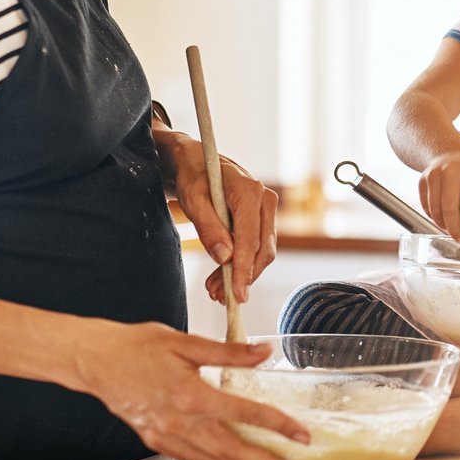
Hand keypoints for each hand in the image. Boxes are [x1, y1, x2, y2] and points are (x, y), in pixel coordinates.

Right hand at [72, 320, 308, 459]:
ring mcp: (168, 436)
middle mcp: (181, 421)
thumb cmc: (138, 347)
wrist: (97, 361)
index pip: (245, 412)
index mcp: (191, 393)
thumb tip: (263, 351)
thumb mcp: (186, 342)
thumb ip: (228, 352)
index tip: (300, 435)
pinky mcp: (158, 442)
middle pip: (232, 449)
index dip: (277, 425)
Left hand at [169, 137, 277, 304]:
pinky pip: (256, 247)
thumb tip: (225, 258)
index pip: (251, 238)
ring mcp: (266, 210)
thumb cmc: (194, 176)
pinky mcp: (261, 219)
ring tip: (216, 291)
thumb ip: (208, 228)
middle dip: (242, 277)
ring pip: (261, 252)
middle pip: (262, 250)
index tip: (237, 294)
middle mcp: (264, 200)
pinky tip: (223, 279)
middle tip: (219, 297)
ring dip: (241, 274)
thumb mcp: (193, 199)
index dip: (244, 269)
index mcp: (249, 192)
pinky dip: (241, 265)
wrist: (198, 162)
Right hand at [417, 150, 459, 239]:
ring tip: (452, 230)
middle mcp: (451, 170)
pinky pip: (425, 206)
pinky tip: (442, 219)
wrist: (450, 152)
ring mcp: (434, 174)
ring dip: (443, 225)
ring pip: (435, 208)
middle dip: (455, 227)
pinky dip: (433, 217)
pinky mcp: (422, 180)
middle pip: (450, 205)